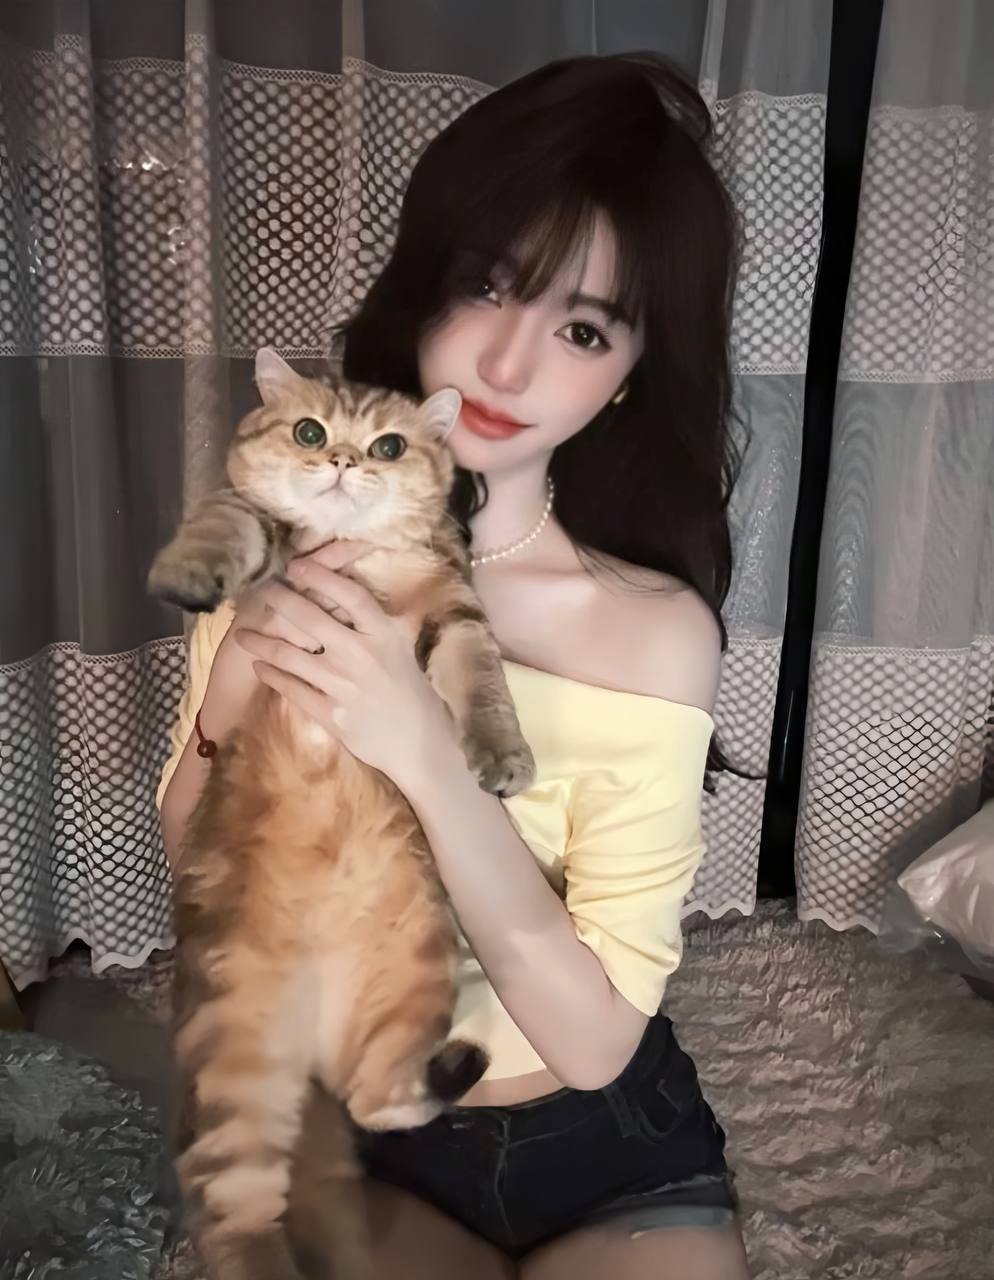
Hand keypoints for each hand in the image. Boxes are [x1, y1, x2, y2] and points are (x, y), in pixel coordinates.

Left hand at [231, 544, 460, 788]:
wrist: (416, 742)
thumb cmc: (410, 689)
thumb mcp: (402, 647)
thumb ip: (379, 620)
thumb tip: (357, 586)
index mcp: (383, 634)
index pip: (349, 595)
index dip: (320, 576)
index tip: (295, 565)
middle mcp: (361, 655)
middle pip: (310, 618)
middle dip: (279, 599)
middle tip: (261, 589)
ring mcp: (343, 686)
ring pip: (289, 655)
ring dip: (260, 641)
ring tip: (241, 633)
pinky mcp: (330, 714)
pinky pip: (291, 688)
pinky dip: (271, 675)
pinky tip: (259, 666)